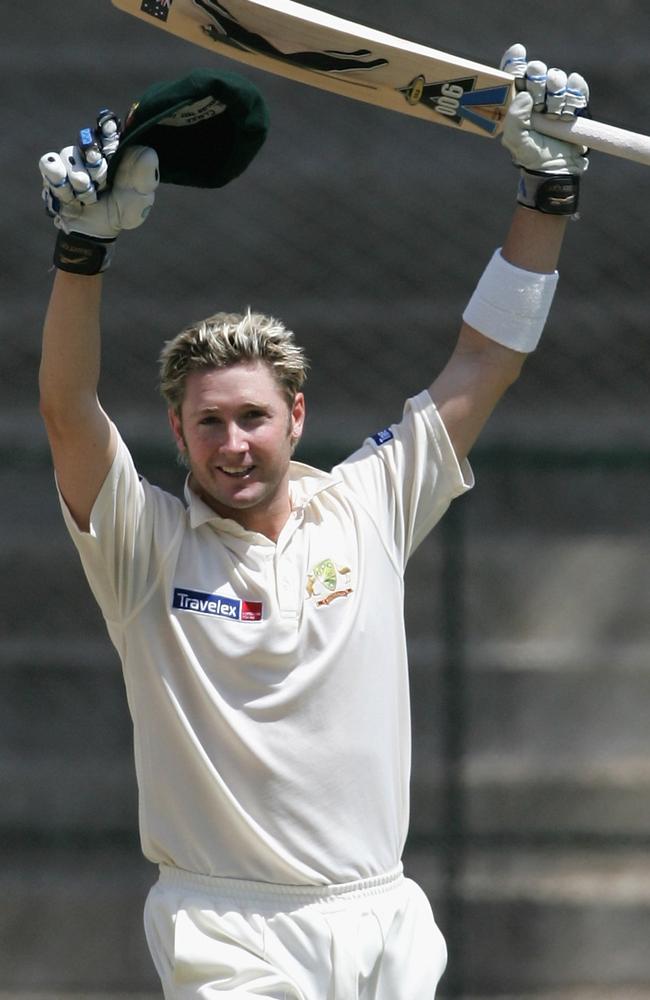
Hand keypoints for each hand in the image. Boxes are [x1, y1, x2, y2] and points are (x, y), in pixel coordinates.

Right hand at [39, 110, 158, 272]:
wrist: (100, 231)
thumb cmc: (124, 209)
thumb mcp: (141, 198)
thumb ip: (146, 178)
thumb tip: (149, 153)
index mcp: (115, 150)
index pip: (108, 127)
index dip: (107, 130)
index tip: (109, 129)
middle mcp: (91, 149)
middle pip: (86, 140)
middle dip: (95, 165)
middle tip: (102, 183)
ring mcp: (71, 159)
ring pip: (68, 155)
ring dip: (80, 182)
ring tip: (90, 198)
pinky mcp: (53, 170)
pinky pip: (49, 164)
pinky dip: (60, 182)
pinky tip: (70, 197)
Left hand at [499, 43, 589, 214]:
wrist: (557, 167)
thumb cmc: (531, 154)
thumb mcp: (515, 141)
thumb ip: (514, 119)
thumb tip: (525, 95)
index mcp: (517, 99)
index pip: (514, 72)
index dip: (515, 60)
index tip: (518, 54)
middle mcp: (536, 92)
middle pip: (536, 69)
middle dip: (537, 81)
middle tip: (539, 103)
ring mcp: (556, 94)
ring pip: (556, 76)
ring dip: (556, 96)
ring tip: (554, 116)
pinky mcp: (576, 98)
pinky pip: (577, 84)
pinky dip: (574, 96)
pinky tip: (568, 113)